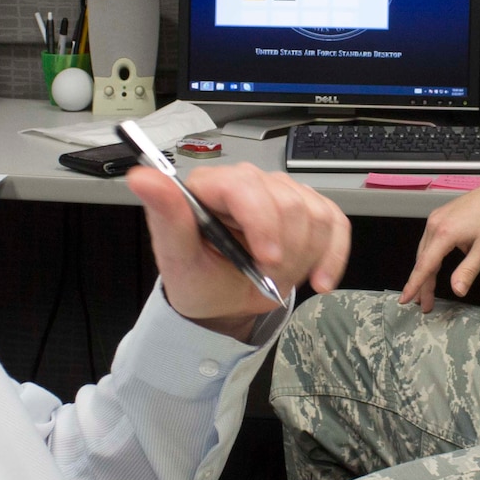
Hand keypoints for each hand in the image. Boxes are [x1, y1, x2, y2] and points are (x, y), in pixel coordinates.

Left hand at [127, 163, 347, 339]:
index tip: (267, 259)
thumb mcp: (177, 259)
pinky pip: (336, 224)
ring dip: (304, 256)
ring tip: (278, 276)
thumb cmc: (199, 280)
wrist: (226, 302)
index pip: (245, 185)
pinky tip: (318, 279)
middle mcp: (249, 182)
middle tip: (265, 275)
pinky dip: (332, 256)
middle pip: (288, 200)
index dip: (263, 221)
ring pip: (315, 213)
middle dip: (284, 250)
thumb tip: (142, 177)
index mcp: (212, 186)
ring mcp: (284, 192)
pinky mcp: (312, 209)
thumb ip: (166, 217)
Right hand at [399, 182, 479, 312]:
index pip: (425, 265)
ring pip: (425, 250)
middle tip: (425, 304)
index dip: (415, 285)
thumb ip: (468, 271)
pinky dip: (429, 257)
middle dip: (422, 283)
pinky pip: (429, 240)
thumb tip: (457, 291)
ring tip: (427, 291)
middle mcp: (435, 224)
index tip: (405, 299)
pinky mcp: (441, 216)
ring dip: (425, 271)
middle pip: (423, 259)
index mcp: (444, 233)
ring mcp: (436, 218)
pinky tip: (434, 268)